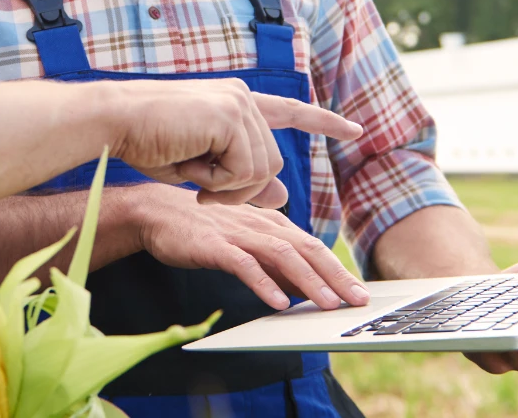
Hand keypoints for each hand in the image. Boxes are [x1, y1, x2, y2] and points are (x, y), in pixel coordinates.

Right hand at [103, 79, 362, 206]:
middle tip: (201, 189)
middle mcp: (242, 96)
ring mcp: (238, 103)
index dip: (324, 122)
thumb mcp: (202, 166)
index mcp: (236, 101)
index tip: (355, 130)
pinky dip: (218, 182)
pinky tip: (192, 165)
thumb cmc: (146, 140)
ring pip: (261, 170)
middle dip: (239, 188)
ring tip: (191, 171)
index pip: (291, 110)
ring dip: (226, 186)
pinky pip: (244, 171)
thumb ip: (243, 176)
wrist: (114, 121)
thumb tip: (281, 196)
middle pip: (271, 163)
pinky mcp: (230, 117)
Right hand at [130, 182, 369, 310]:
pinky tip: (277, 302)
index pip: (313, 246)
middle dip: (335, 276)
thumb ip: (273, 261)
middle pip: (306, 249)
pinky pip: (243, 264)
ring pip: (282, 255)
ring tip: (326, 304)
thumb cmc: (203, 230)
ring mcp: (237, 233)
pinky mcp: (213, 245)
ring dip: (308, 281)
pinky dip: (263, 282)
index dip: (339, 269)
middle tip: (357, 302)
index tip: (361, 293)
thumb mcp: (244, 242)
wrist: (156, 212)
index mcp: (270, 223)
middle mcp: (260, 225)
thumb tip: (305, 289)